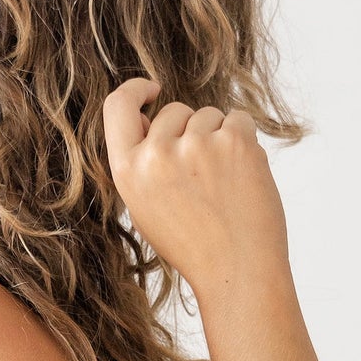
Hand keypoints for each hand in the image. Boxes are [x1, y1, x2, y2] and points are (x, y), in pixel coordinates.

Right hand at [101, 76, 290, 299]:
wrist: (238, 272)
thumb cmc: (194, 245)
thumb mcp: (146, 208)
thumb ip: (141, 162)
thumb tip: (144, 113)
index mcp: (128, 172)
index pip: (117, 107)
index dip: (134, 91)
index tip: (151, 88)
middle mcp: (156, 154)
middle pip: (173, 111)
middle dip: (190, 131)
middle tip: (203, 179)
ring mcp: (196, 144)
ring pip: (208, 116)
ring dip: (219, 139)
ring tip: (223, 185)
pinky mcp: (233, 140)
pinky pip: (238, 119)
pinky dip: (244, 141)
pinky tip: (242, 177)